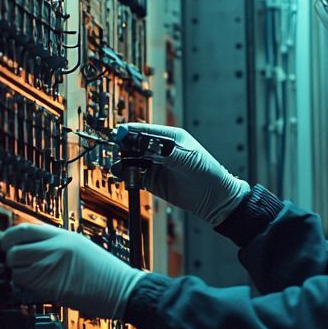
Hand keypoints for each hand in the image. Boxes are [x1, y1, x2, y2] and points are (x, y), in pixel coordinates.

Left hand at [0, 224, 145, 318]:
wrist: (121, 288)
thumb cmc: (103, 271)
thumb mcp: (79, 246)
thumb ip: (54, 243)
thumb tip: (29, 245)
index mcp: (62, 235)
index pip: (23, 229)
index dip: (8, 237)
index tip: (6, 244)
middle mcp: (55, 248)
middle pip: (14, 248)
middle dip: (10, 258)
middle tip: (15, 263)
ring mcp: (53, 267)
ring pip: (16, 269)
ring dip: (17, 274)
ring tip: (30, 278)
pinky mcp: (52, 286)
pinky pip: (26, 286)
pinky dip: (25, 288)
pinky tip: (36, 288)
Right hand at [115, 123, 249, 225]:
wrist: (213, 198)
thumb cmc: (207, 172)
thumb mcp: (186, 158)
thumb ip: (165, 151)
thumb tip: (145, 144)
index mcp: (169, 137)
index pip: (145, 130)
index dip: (130, 131)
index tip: (118, 134)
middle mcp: (159, 150)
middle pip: (134, 144)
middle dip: (123, 146)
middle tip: (114, 150)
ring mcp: (155, 165)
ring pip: (132, 160)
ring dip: (123, 162)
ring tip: (117, 166)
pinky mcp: (152, 180)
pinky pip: (135, 176)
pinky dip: (127, 176)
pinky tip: (122, 176)